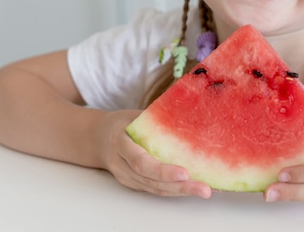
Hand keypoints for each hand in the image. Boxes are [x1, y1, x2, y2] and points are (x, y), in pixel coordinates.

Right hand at [95, 110, 211, 198]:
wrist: (98, 139)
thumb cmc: (121, 123)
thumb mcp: (134, 115)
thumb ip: (155, 118)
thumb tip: (188, 110)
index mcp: (121, 144)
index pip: (141, 162)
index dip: (162, 170)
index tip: (184, 173)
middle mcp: (122, 166)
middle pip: (152, 181)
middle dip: (180, 187)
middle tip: (204, 189)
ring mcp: (127, 178)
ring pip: (156, 189)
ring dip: (182, 192)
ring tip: (205, 190)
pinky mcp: (135, 184)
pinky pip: (156, 189)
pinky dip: (176, 190)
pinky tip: (194, 187)